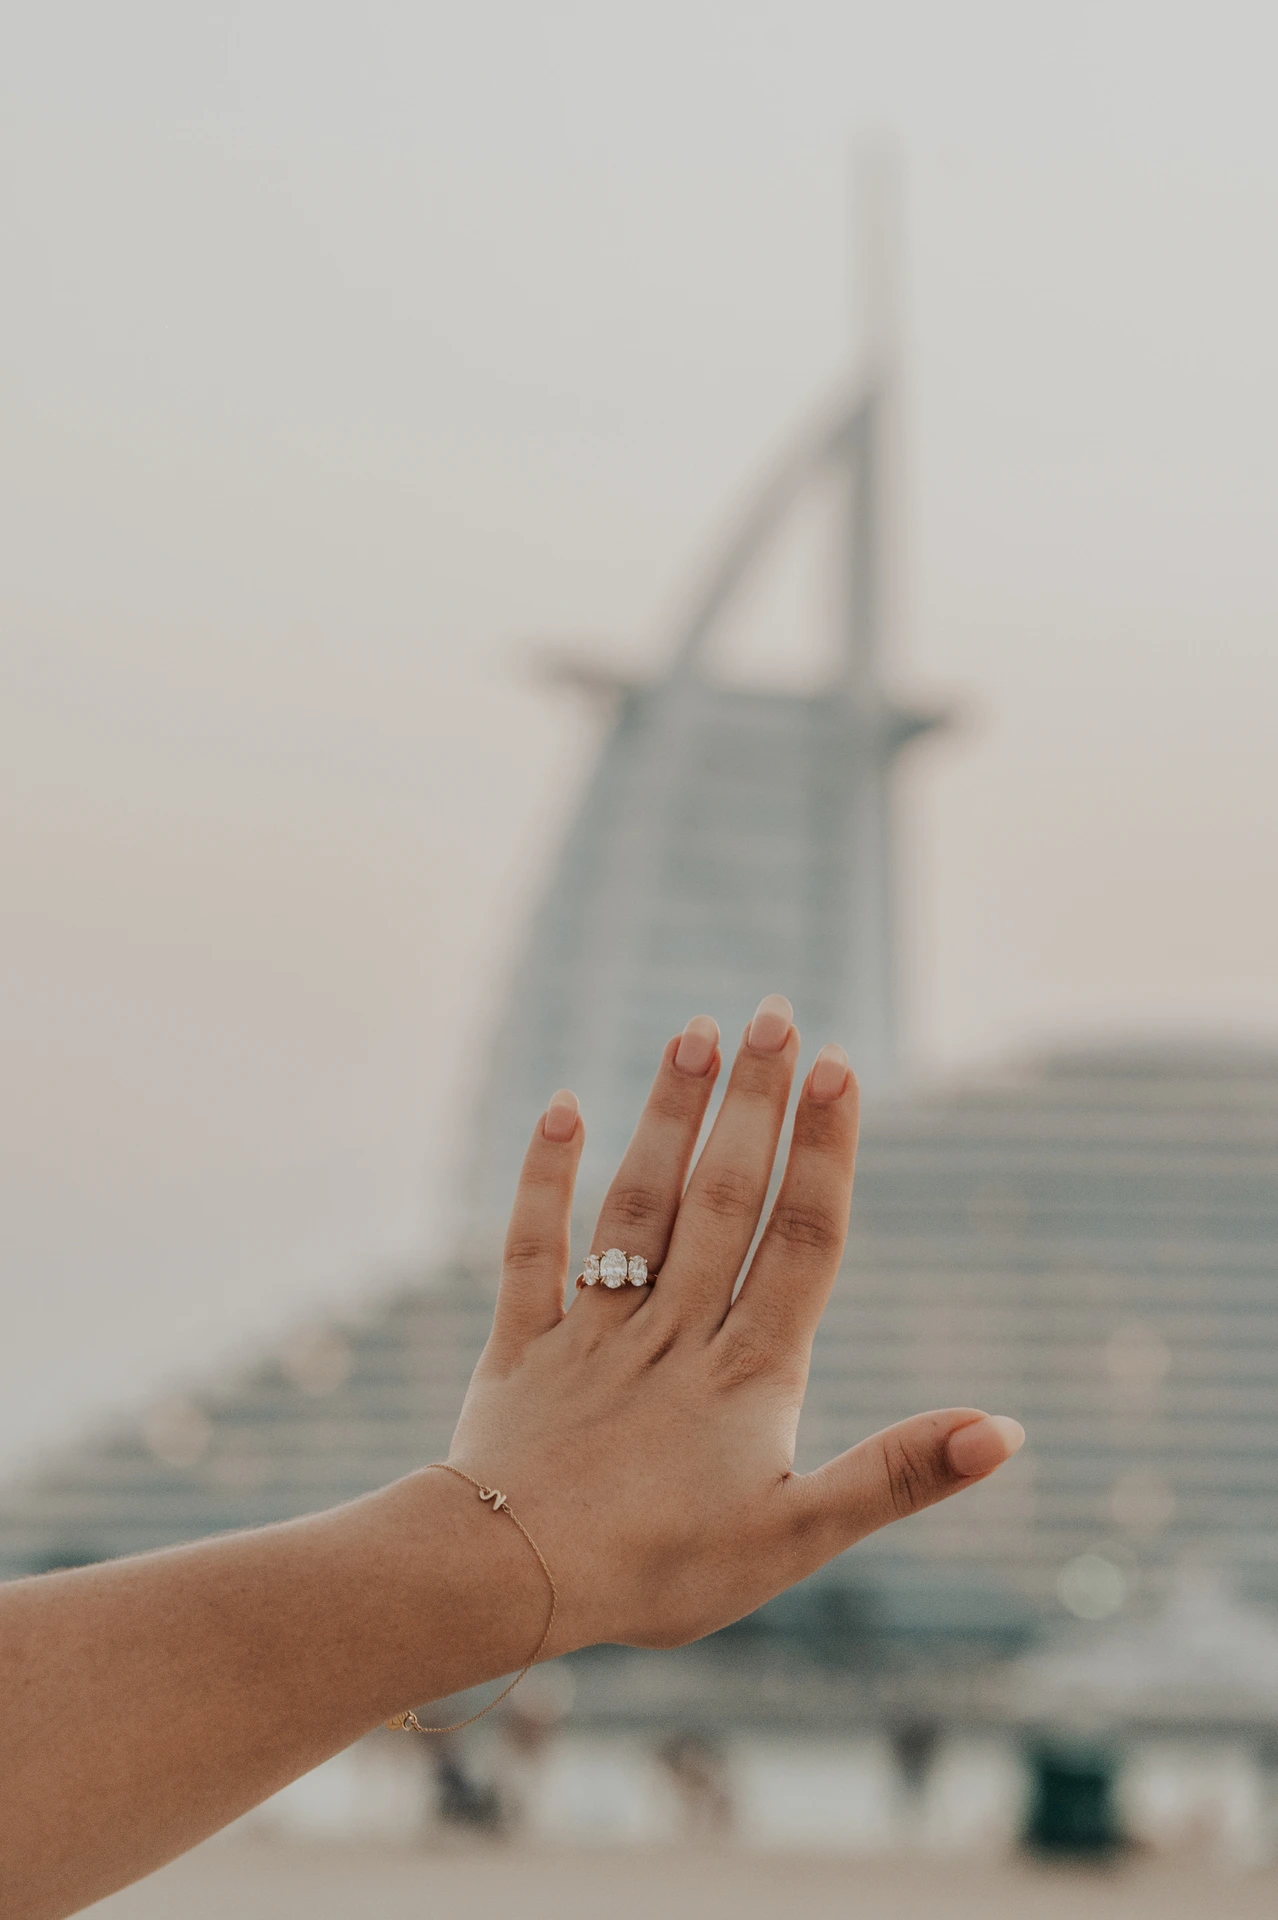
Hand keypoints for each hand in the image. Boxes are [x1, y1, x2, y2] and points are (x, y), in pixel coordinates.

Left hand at [449, 995, 1023, 1653]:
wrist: (510, 1586)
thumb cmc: (662, 1571)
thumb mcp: (798, 1537)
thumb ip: (897, 1475)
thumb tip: (1008, 1430)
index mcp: (749, 1372)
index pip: (801, 1239)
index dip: (824, 1152)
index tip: (839, 1066)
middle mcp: (676, 1330)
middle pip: (725, 1199)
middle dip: (753, 1104)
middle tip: (774, 1014)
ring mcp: (596, 1331)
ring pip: (639, 1206)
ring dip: (669, 1117)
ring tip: (695, 1031)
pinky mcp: (525, 1345)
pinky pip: (533, 1249)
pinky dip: (545, 1178)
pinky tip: (562, 1107)